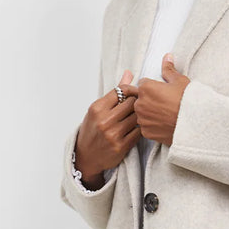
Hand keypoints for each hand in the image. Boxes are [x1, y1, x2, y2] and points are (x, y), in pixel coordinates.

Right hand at [74, 70, 142, 184]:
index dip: (132, 90)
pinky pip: (139, 132)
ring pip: (137, 117)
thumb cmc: (93, 129)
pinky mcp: (121, 147)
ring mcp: (113, 134)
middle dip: (138, 102)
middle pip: (132, 103)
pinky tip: (138, 128)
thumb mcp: (98, 109)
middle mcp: (104, 120)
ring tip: (140, 116)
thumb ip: (115, 92)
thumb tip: (129, 73)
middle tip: (141, 104)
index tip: (136, 93)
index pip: (122, 90)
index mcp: (97, 108)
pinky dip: (141, 129)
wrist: (86, 156)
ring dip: (141, 116)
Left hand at [134, 54, 189, 146]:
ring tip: (165, 114)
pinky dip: (153, 125)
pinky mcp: (146, 132)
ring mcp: (142, 119)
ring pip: (142, 113)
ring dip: (149, 113)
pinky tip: (164, 124)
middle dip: (149, 100)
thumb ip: (169, 69)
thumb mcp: (180, 81)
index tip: (161, 92)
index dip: (152, 87)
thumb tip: (167, 57)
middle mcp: (140, 103)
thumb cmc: (188, 101)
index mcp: (146, 88)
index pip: (142, 84)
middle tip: (165, 104)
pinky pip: (146, 126)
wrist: (195, 124)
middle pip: (140, 99)